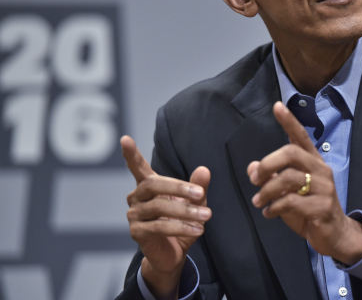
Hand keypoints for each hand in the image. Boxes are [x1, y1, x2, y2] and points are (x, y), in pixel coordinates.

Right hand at [122, 135, 210, 298]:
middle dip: (179, 188)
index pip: (137, 167)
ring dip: (186, 211)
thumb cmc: (182, 222)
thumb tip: (204, 170)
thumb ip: (198, 186)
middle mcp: (137, 197)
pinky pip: (159, 226)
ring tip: (206, 215)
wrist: (174, 253)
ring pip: (159, 207)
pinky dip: (181, 227)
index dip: (131, 154)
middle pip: (154, 184)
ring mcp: (134, 214)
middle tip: (200, 193)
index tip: (125, 139)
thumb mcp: (194, 203)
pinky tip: (198, 230)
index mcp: (149, 186)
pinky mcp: (137, 232)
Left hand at [248, 102, 361, 264]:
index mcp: (313, 162)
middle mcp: (321, 170)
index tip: (277, 106)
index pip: (301, 137)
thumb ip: (272, 178)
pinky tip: (269, 213)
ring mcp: (324, 188)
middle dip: (268, 164)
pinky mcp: (322, 207)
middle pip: (291, 153)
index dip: (289, 121)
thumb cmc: (309, 209)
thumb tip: (252, 167)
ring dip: (267, 191)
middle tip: (254, 179)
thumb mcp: (287, 192)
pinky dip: (274, 208)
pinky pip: (291, 202)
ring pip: (288, 178)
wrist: (335, 235)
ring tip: (258, 201)